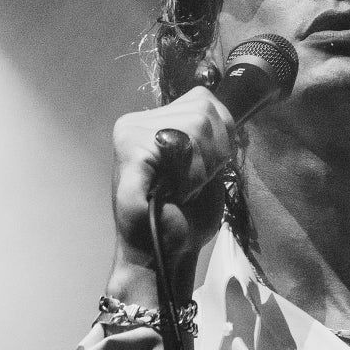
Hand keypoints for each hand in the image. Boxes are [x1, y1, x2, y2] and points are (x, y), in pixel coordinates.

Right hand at [108, 86, 236, 302]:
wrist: (167, 253)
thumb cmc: (187, 213)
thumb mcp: (208, 161)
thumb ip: (211, 129)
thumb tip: (218, 96)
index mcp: (151, 119)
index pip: (204, 100)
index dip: (221, 134)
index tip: (209, 166)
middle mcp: (134, 123)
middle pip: (203, 113)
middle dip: (213, 154)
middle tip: (193, 183)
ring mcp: (128, 141)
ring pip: (195, 129)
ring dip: (202, 169)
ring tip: (184, 189)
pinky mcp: (128, 165)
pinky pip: (177, 152)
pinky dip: (188, 176)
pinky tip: (178, 194)